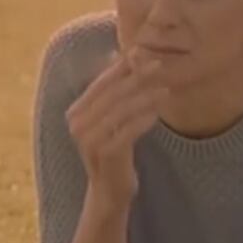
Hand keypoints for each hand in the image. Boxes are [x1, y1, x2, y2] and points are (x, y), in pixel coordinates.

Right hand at [66, 49, 166, 205]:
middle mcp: (77, 124)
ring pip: (121, 110)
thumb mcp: (112, 119)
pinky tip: (158, 113)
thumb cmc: (115, 150)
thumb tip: (118, 56)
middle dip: (137, 77)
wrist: (110, 190)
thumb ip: (113, 92)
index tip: (142, 52)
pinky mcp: (104, 154)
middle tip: (159, 65)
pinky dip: (143, 120)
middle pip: (112, 94)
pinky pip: (127, 131)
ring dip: (146, 97)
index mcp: (76, 112)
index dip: (121, 67)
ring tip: (166, 89)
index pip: (100, 83)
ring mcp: (89, 140)